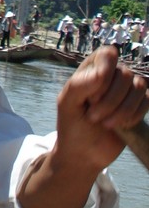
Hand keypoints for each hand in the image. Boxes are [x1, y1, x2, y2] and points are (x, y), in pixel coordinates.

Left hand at [56, 45, 148, 170]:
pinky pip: (147, 100)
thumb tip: (103, 73)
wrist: (84, 153)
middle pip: (124, 73)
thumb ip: (80, 84)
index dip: (104, 72)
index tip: (92, 96)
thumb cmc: (72, 124)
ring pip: (139, 86)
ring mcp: (126, 90)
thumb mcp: (67, 103)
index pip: (107, 53)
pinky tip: (122, 125)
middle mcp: (111, 75)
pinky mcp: (138, 105)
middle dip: (109, 100)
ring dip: (122, 110)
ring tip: (106, 124)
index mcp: (91, 68)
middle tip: (93, 116)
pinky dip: (135, 114)